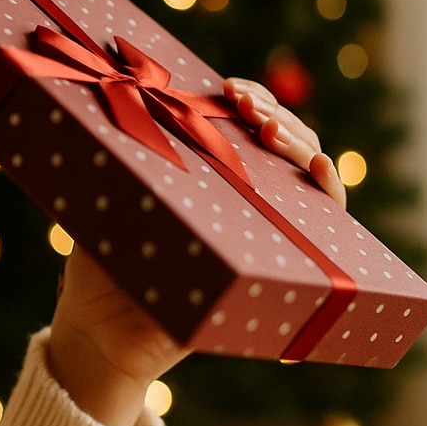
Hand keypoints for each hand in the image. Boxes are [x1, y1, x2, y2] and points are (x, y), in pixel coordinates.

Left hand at [46, 76, 344, 425]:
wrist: (98, 336)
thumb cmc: (100, 269)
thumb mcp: (107, 206)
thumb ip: (121, 168)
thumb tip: (119, 111)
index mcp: (204, 181)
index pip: (245, 129)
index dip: (250, 101)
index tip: (231, 89)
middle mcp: (240, 206)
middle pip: (282, 148)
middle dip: (275, 116)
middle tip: (250, 107)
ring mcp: (260, 237)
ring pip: (306, 182)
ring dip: (302, 144)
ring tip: (272, 130)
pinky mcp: (273, 271)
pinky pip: (318, 239)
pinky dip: (328, 198)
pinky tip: (318, 170)